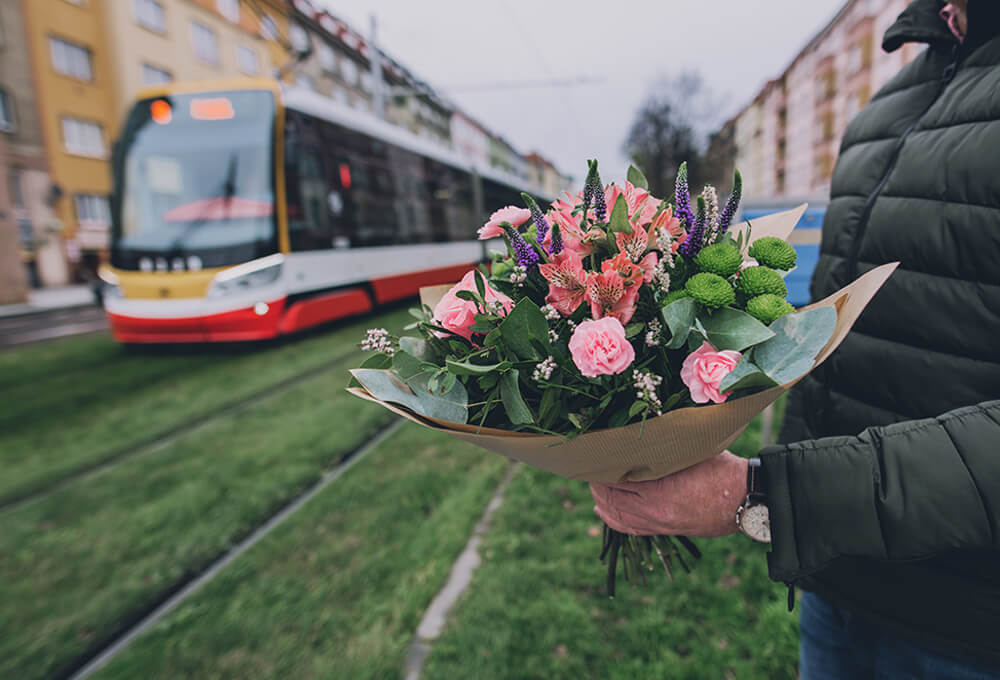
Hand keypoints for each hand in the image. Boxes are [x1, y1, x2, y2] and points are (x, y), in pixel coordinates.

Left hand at [590, 451, 747, 536]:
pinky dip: (614, 520)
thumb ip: (665, 447)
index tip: (592, 457)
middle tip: (589, 470)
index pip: (617, 479)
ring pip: (619, 515)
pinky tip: (603, 512)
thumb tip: (641, 433)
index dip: (600, 469)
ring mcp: (661, 523)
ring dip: (602, 502)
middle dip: (598, 484)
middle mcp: (656, 509)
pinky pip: (632, 529)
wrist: (747, 500)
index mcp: (661, 488)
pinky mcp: (667, 530)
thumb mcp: (692, 451)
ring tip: (593, 488)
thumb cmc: (722, 469)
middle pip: (613, 498)